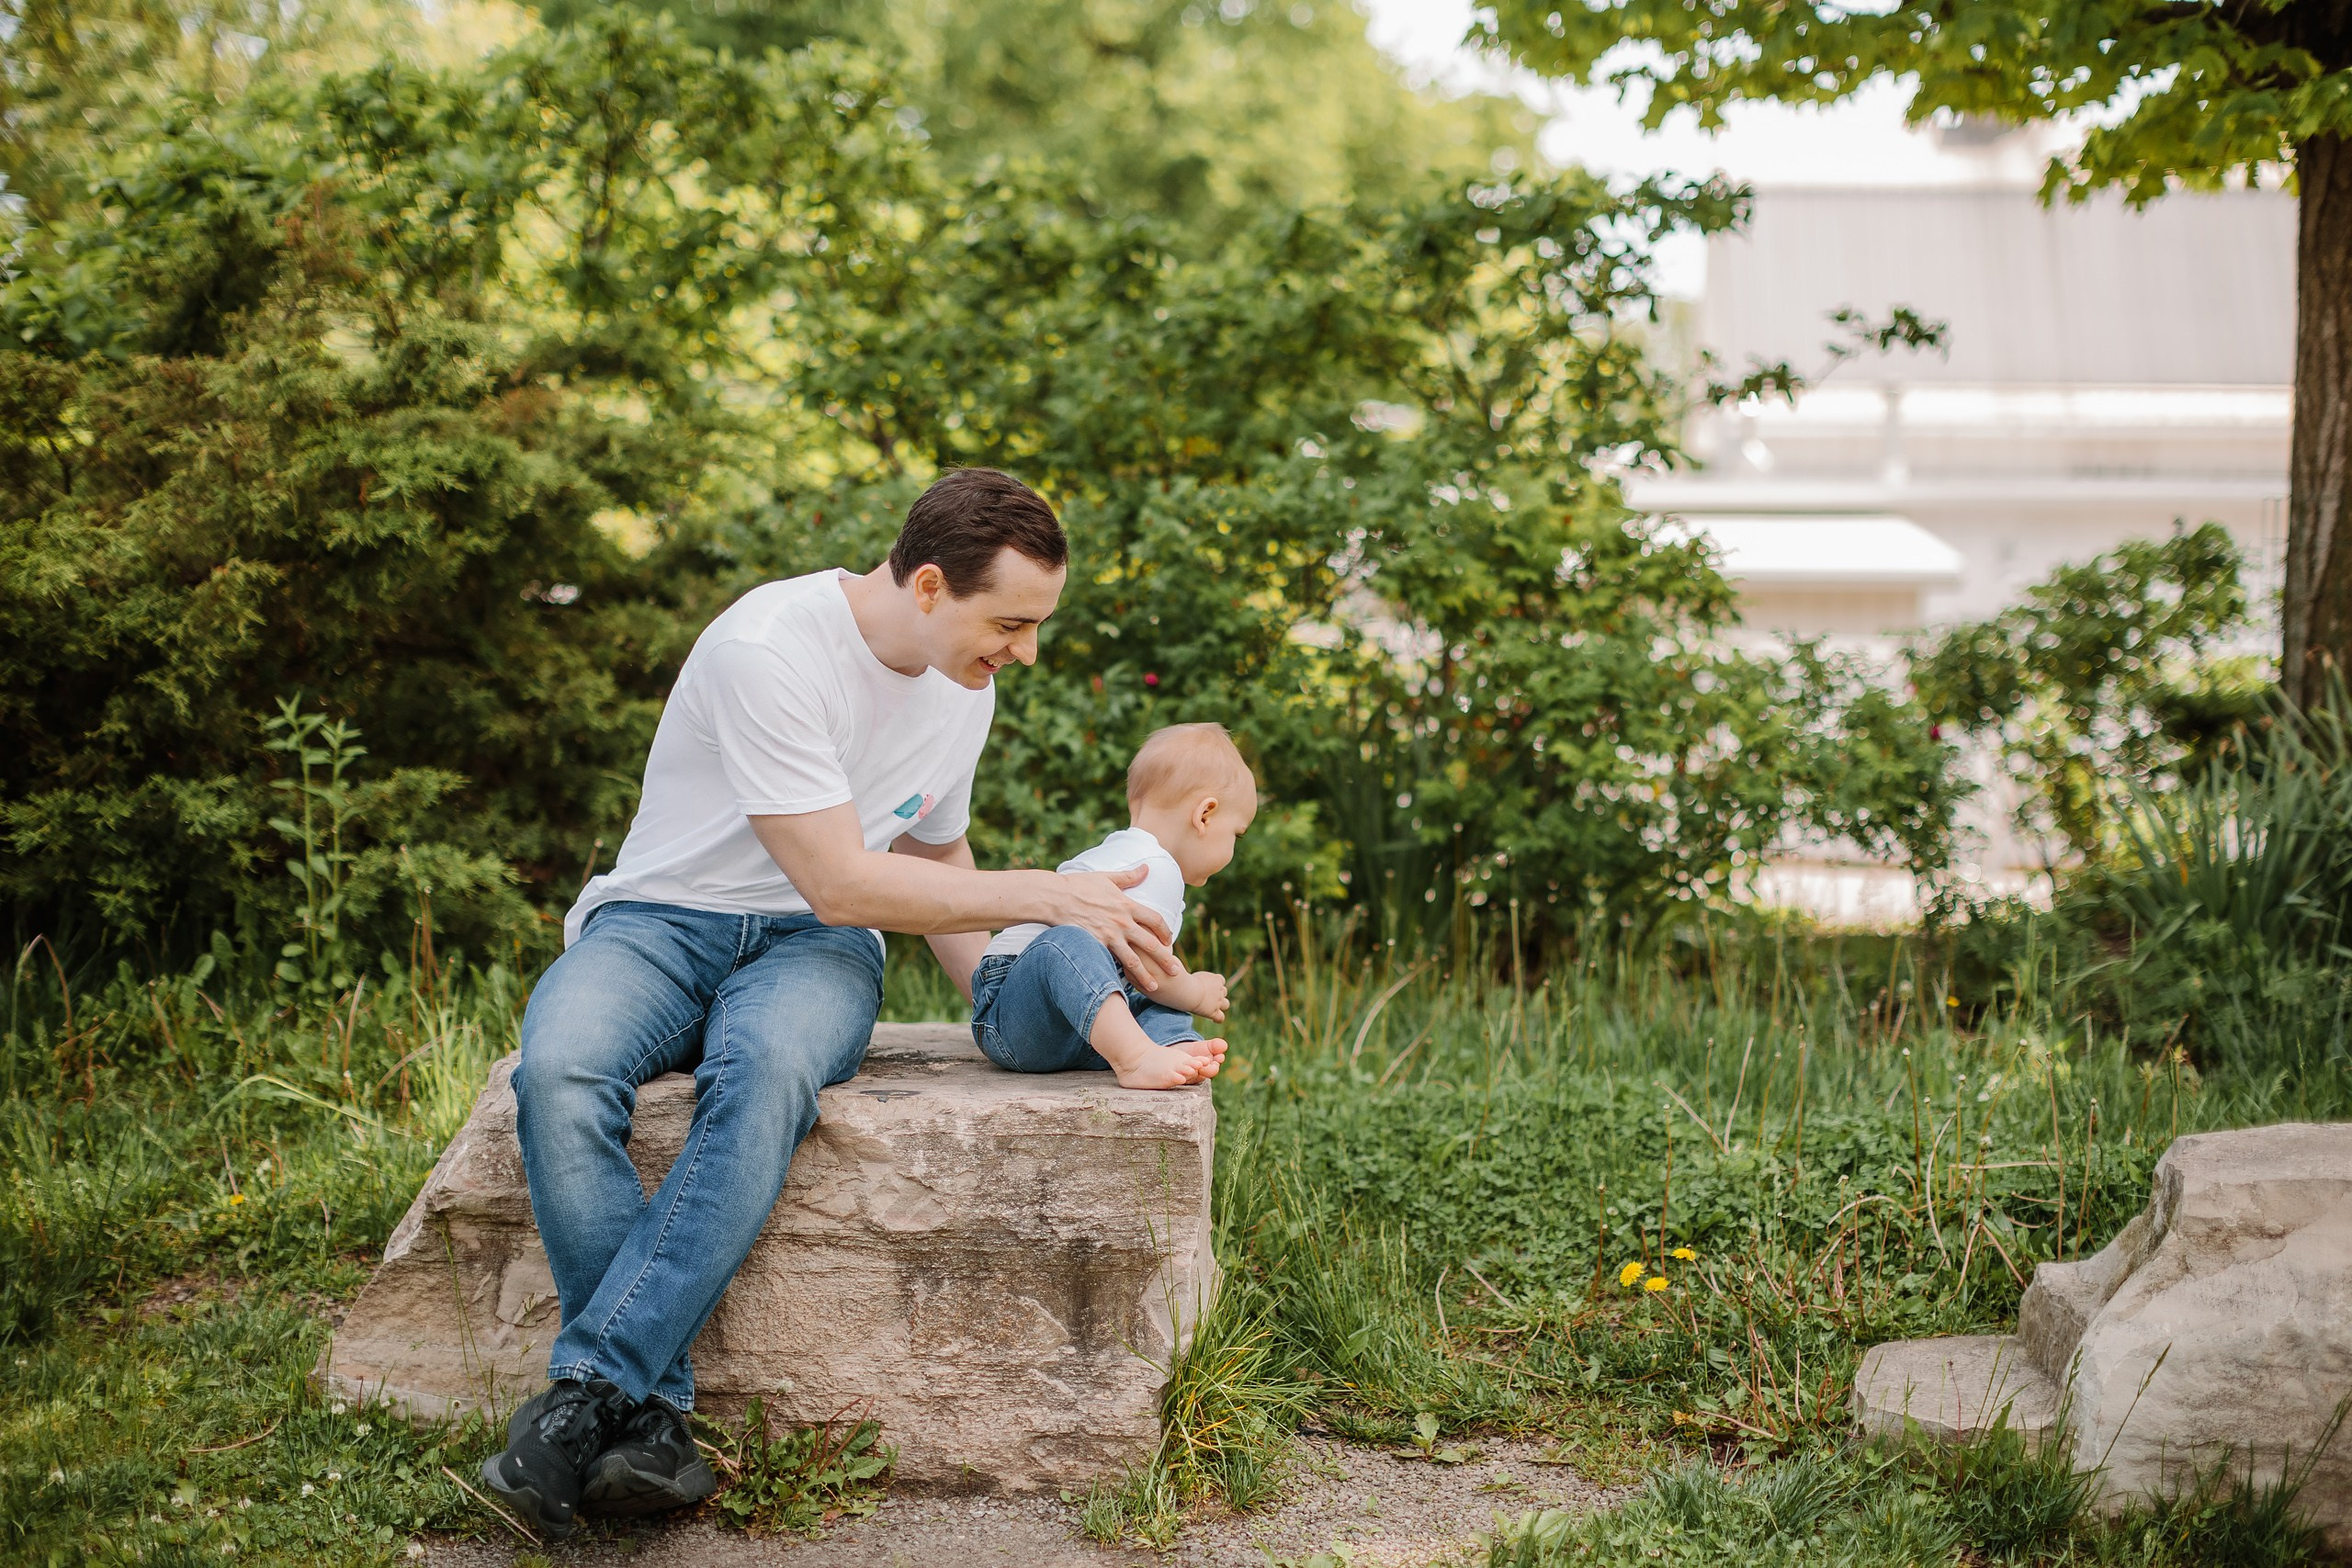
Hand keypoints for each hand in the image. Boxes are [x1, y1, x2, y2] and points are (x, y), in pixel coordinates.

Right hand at [1054, 866, 1181, 990]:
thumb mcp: (1107, 877)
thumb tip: (1147, 867)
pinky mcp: (1096, 946)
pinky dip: (1121, 975)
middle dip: (1166, 959)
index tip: (1169, 941)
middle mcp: (1122, 923)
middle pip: (1151, 944)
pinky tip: (1126, 985)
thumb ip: (1129, 876)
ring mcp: (1109, 936)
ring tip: (1156, 987)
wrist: (1055, 898)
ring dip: (1146, 975)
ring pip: (1134, 961)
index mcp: (1127, 905)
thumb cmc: (1079, 885)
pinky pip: (1112, 964)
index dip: (1165, 931)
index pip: (1155, 920)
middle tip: (1176, 971)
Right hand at [1187, 970, 1229, 1022]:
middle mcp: (1219, 990)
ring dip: (1221, 1005)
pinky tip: (1213, 1019)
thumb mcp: (1189, 972)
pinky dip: (1218, 1018)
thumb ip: (1187, 971)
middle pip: (1224, 991)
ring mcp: (1218, 1002)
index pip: (1220, 980)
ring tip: (1211, 1007)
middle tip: (1206, 996)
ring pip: (1226, 1004)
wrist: (1189, 991)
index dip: (1216, 983)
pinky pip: (1220, 1017)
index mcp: (1216, 979)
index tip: (1207, 986)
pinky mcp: (1213, 1012)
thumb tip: (1174, 967)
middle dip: (1218, 994)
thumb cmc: (1185, 980)